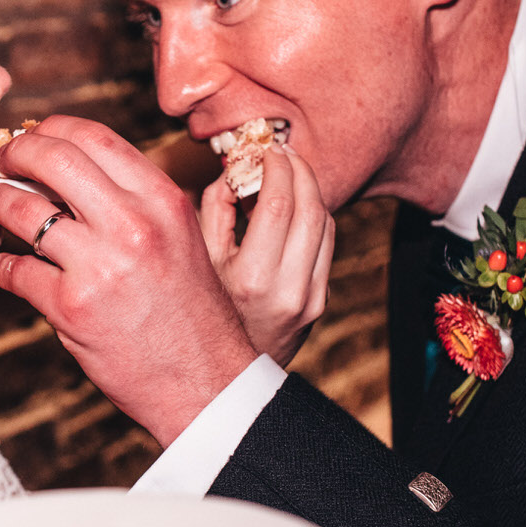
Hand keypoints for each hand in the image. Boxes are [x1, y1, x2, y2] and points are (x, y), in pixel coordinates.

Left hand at [0, 115, 258, 446]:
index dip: (51, 130)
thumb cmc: (190, 312)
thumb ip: (135, 201)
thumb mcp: (179, 238)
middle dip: (14, 152)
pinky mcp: (72, 308)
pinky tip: (2, 268)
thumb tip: (75, 170)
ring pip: (22, 210)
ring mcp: (100, 266)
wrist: (206, 383)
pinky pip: (16, 270)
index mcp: (162, 199)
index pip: (94, 136)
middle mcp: (133, 224)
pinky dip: (1, 267)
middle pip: (52, 158)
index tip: (33, 139)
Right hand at [198, 142, 334, 367]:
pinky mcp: (320, 303)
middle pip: (311, 208)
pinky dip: (315, 216)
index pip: (279, 205)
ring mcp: (310, 299)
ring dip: (310, 189)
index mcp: (251, 279)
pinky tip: (295, 206)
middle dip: (299, 170)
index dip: (276, 168)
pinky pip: (327, 245)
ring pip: (327, 224)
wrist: (225, 377)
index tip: (265, 149)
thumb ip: (214, 211)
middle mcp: (287, 290)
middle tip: (282, 151)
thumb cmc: (200, 312)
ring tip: (288, 172)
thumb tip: (235, 171)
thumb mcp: (197, 262)